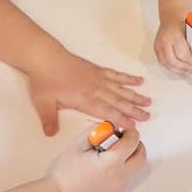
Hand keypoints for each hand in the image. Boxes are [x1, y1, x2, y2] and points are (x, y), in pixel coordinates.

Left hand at [28, 51, 150, 135]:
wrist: (45, 57)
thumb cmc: (44, 80)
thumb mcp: (43, 103)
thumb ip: (49, 119)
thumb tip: (50, 134)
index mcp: (84, 99)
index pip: (107, 111)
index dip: (121, 119)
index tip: (133, 125)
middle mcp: (95, 88)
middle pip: (118, 101)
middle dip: (134, 110)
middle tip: (147, 116)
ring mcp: (98, 78)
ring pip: (121, 88)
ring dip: (135, 96)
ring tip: (148, 101)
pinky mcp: (97, 69)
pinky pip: (116, 75)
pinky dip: (128, 78)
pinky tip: (138, 81)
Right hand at [48, 127, 147, 191]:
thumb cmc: (64, 176)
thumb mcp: (76, 145)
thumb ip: (94, 131)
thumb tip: (107, 126)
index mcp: (111, 163)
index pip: (133, 142)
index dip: (129, 133)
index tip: (123, 131)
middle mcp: (120, 178)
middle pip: (141, 157)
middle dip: (135, 145)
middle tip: (122, 141)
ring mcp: (120, 190)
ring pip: (135, 169)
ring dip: (129, 159)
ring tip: (109, 157)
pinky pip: (126, 180)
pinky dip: (121, 172)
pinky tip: (104, 171)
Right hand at [153, 21, 191, 76]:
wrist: (171, 17)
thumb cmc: (183, 22)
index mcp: (174, 35)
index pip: (182, 54)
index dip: (190, 62)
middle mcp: (164, 41)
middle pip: (173, 61)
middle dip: (184, 67)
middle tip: (191, 69)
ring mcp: (158, 45)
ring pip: (167, 64)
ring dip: (177, 69)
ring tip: (186, 70)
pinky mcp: (155, 49)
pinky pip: (163, 62)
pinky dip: (171, 66)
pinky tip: (177, 67)